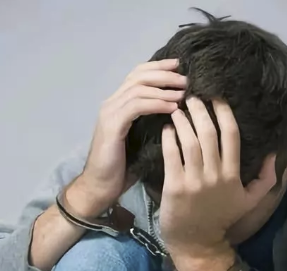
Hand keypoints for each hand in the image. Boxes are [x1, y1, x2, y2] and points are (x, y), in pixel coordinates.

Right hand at [67, 59, 186, 216]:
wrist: (100, 187)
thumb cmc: (122, 169)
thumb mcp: (142, 140)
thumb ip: (153, 123)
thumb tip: (179, 112)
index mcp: (118, 104)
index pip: (137, 75)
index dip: (159, 67)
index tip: (180, 66)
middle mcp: (111, 103)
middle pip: (139, 76)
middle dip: (164, 74)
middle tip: (186, 79)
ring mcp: (110, 113)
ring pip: (138, 88)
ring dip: (164, 88)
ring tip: (183, 93)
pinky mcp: (112, 126)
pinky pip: (136, 106)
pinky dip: (156, 104)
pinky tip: (172, 108)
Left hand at [159, 97, 275, 270]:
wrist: (197, 243)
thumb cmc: (221, 218)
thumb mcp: (249, 201)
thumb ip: (267, 179)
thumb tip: (275, 154)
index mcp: (233, 175)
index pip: (231, 135)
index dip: (224, 113)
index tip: (216, 98)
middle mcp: (215, 175)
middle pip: (209, 133)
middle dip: (200, 111)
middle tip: (192, 97)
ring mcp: (194, 181)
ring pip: (189, 141)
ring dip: (183, 121)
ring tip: (177, 108)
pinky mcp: (175, 186)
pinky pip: (171, 155)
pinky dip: (169, 138)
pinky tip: (167, 128)